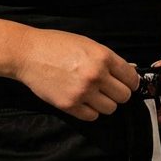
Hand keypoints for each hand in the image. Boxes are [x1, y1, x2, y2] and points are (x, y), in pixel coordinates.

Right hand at [13, 28, 139, 120]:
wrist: (28, 54)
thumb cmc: (57, 45)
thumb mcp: (87, 44)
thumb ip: (110, 59)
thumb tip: (131, 69)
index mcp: (103, 57)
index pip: (131, 78)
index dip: (130, 81)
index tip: (124, 83)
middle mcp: (96, 75)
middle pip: (124, 96)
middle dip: (117, 93)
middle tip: (107, 88)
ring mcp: (82, 92)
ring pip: (110, 109)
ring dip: (104, 103)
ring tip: (92, 94)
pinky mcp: (69, 105)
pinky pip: (92, 117)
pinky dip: (89, 111)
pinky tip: (82, 100)